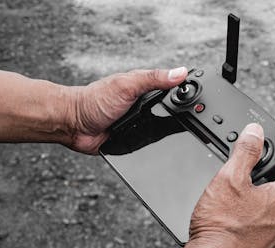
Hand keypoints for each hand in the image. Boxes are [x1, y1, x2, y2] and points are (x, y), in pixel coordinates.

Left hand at [65, 67, 187, 153]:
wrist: (74, 125)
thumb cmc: (94, 101)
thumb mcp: (127, 85)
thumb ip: (152, 78)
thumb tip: (180, 72)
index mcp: (144, 89)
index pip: (172, 89)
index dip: (186, 92)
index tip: (200, 97)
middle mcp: (143, 106)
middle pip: (169, 112)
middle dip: (177, 118)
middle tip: (188, 121)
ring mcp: (139, 124)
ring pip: (161, 132)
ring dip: (164, 135)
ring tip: (167, 134)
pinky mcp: (133, 141)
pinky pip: (148, 147)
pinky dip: (152, 148)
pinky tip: (156, 149)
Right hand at [185, 123, 274, 247]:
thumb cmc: (222, 227)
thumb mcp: (229, 178)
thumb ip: (245, 151)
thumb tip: (255, 131)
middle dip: (268, 182)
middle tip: (247, 177)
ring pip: (273, 213)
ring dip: (259, 205)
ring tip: (234, 202)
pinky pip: (263, 231)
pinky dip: (252, 223)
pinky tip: (232, 223)